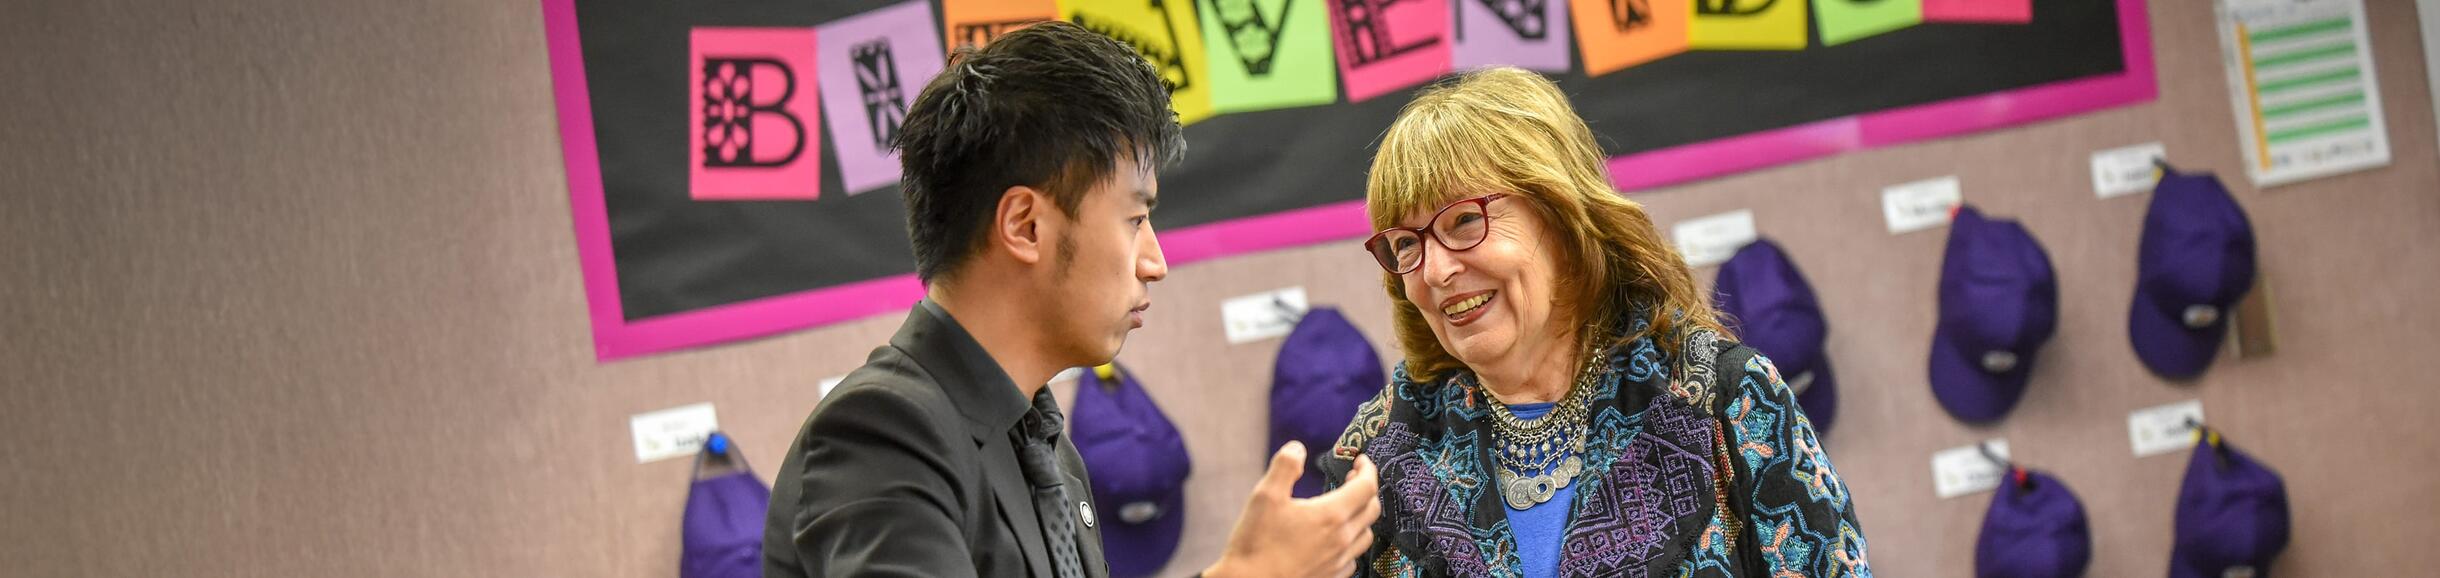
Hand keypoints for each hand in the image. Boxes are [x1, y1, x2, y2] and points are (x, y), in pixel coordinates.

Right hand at [1204, 441, 1381, 577]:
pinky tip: (1337, 540)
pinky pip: (1353, 558)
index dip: (1368, 469)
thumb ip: (1285, 466)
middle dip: (1367, 489)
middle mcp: (1342, 539)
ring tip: (1347, 508)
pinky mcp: (1331, 577)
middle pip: (1372, 510)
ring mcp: (1339, 562)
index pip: (1366, 487)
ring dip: (1362, 517)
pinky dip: (1352, 543)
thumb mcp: (1265, 496)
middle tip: (1353, 478)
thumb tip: (1298, 448)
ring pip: (1366, 535)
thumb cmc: (1256, 542)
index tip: (1360, 460)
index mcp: (1331, 515)